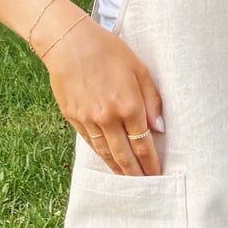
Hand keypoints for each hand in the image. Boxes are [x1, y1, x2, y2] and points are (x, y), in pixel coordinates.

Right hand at [38, 9, 165, 175]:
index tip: (158, 174)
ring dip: (118, 169)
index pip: (143, 144)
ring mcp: (87, 120)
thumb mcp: (139, 69)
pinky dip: (101, 155)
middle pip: (124, 155)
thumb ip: (152, 100)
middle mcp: (107, 118)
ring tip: (128, 179)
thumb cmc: (108, 50)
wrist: (68, 42)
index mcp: (128, 105)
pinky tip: (108, 160)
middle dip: (136, 173)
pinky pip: (90, 143)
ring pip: (105, 153)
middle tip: (146, 185)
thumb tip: (159, 128)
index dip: (151, 162)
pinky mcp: (72, 117)